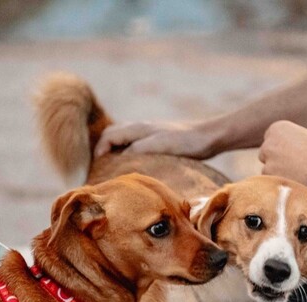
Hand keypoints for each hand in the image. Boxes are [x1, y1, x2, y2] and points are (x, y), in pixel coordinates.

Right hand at [94, 120, 215, 158]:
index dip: (99, 152)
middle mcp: (140, 127)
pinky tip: (136, 165)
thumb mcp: (158, 146)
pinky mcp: (158, 138)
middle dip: (103, 149)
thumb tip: (116, 160)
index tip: (97, 169)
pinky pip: (135, 143)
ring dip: (115, 150)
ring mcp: (149, 132)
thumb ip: (136, 150)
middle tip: (101, 168)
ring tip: (114, 168)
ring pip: (123, 137)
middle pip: (112, 134)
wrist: (208, 137)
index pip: (108, 136)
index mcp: (137, 128)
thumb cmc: (184, 142)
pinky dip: (127, 151)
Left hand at [258, 121, 306, 196]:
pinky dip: (282, 185)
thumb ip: (300, 138)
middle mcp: (268, 143)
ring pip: (268, 170)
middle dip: (276, 161)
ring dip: (279, 174)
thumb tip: (300, 142)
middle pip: (266, 154)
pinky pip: (273, 183)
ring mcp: (267, 161)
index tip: (292, 156)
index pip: (271, 139)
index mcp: (278, 128)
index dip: (282, 149)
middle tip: (294, 168)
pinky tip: (297, 184)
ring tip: (299, 177)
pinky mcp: (270, 179)